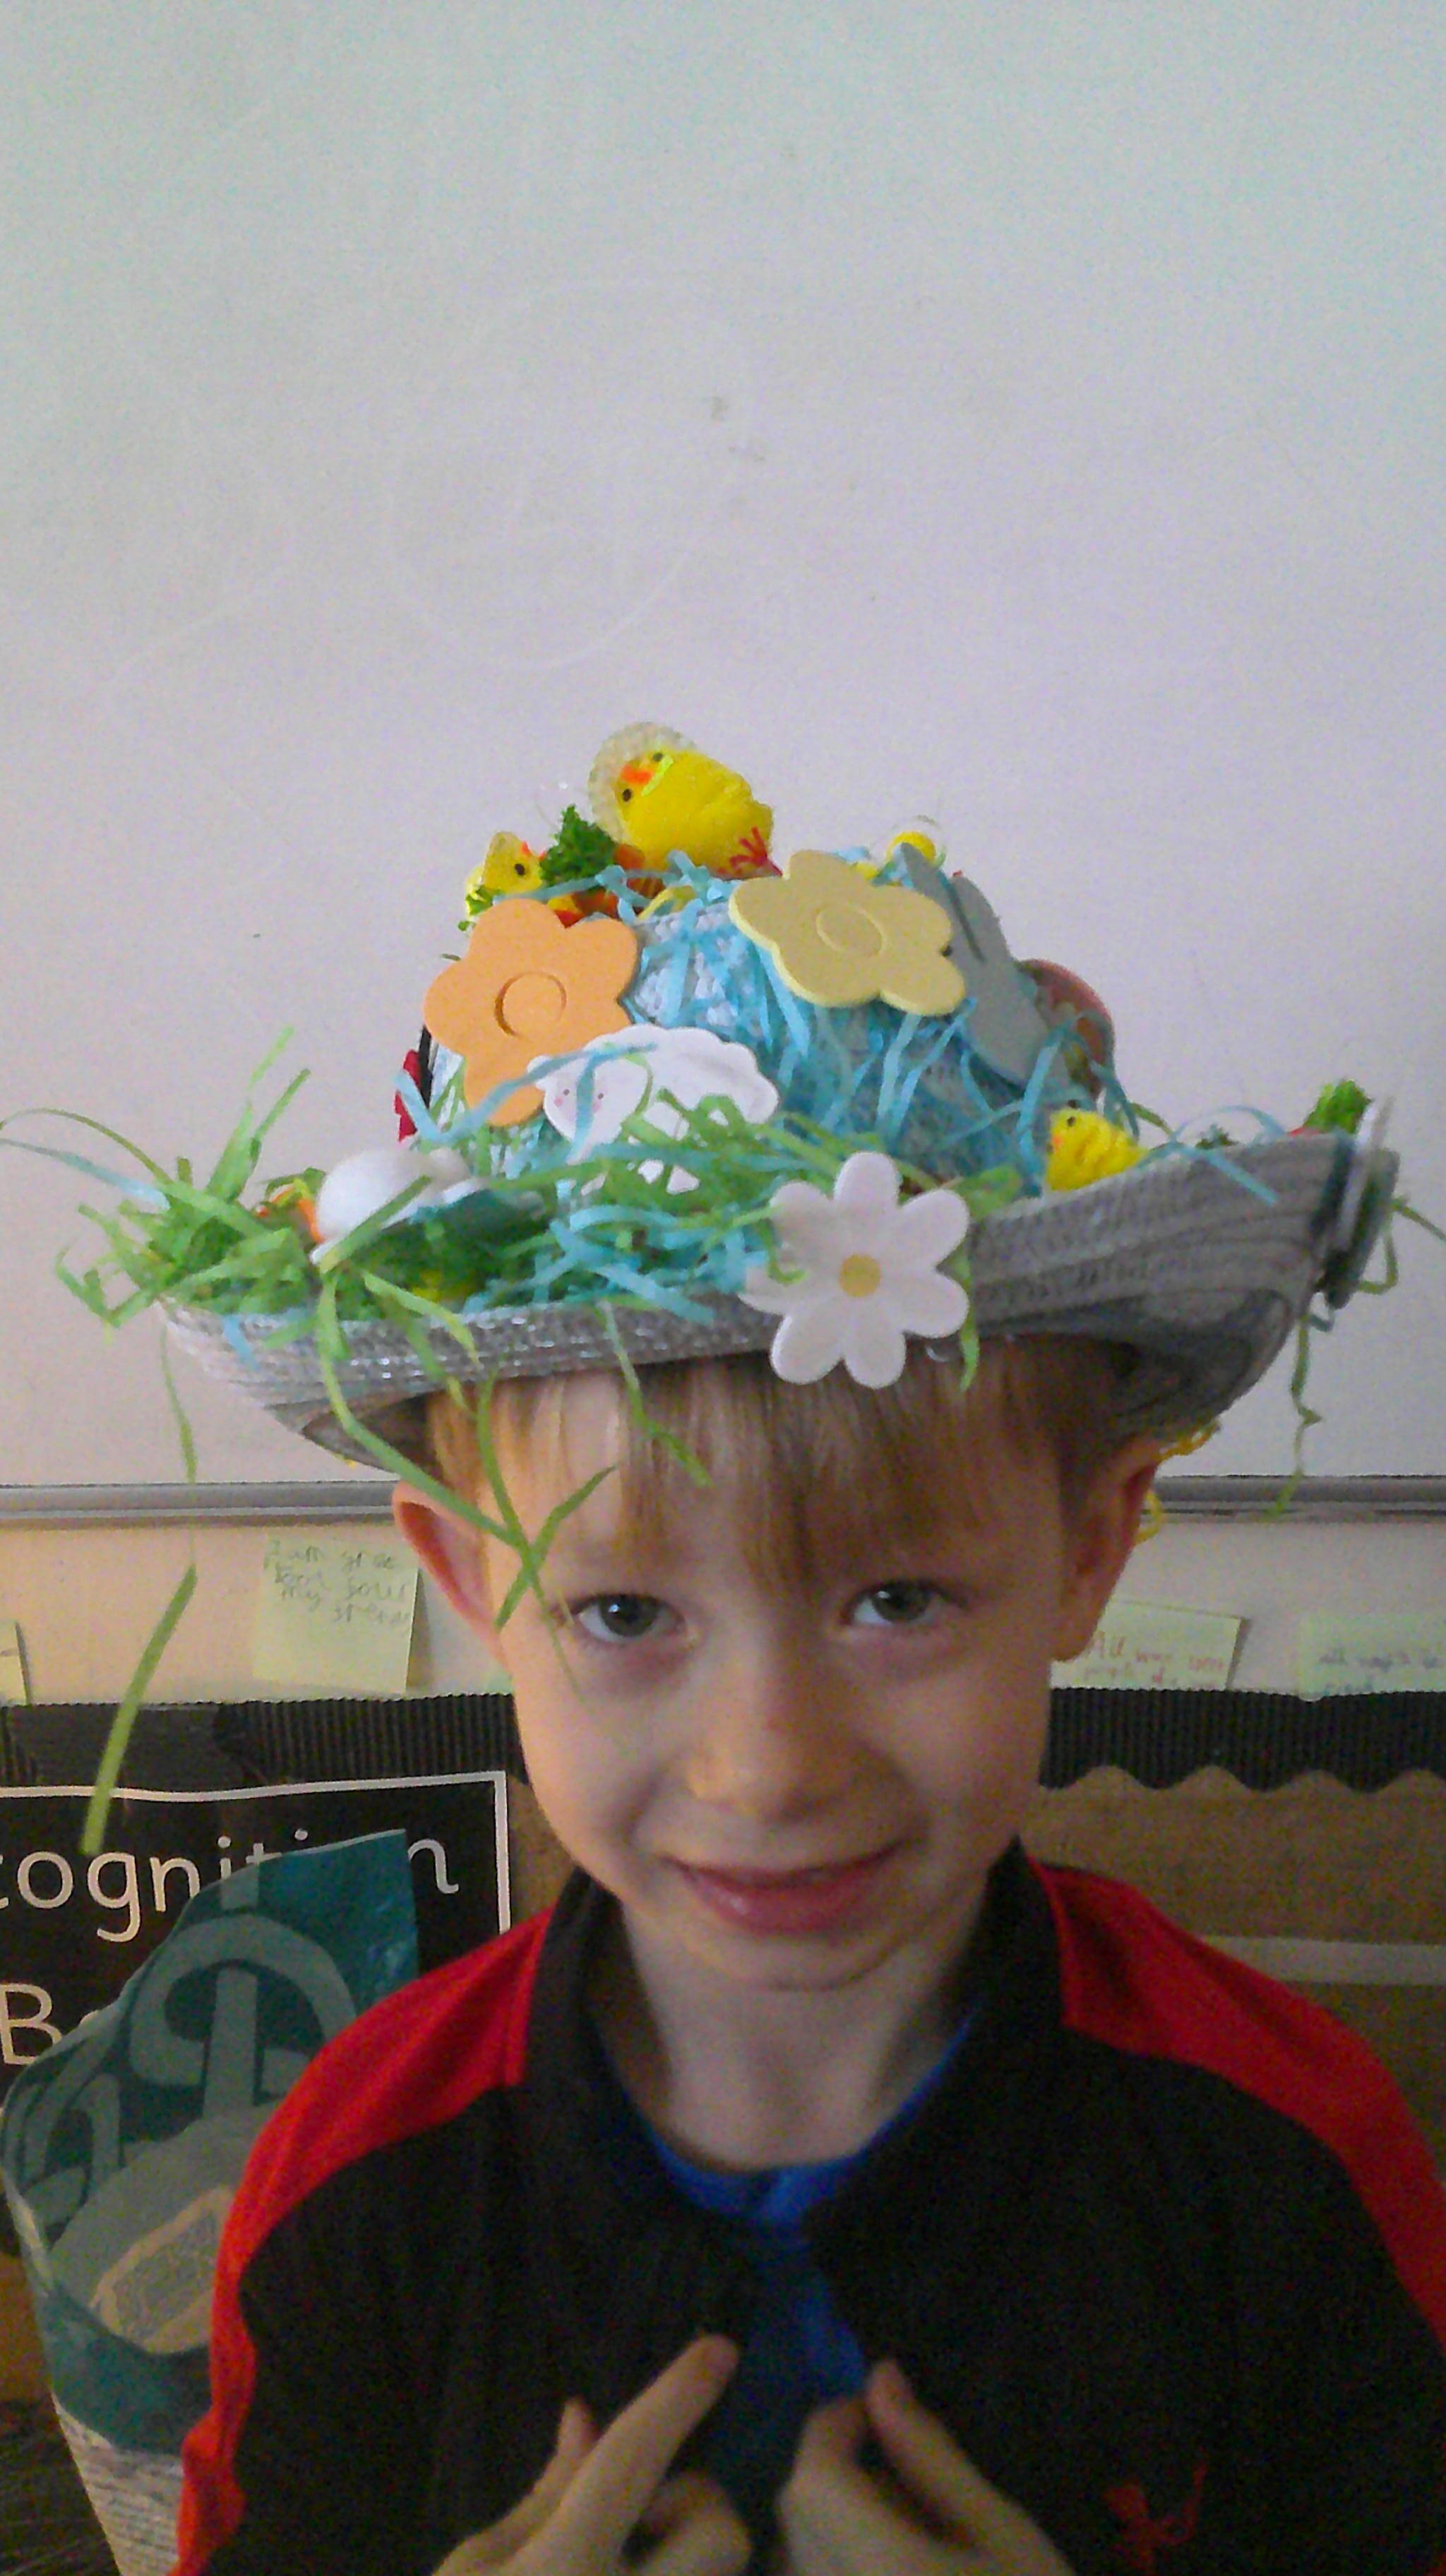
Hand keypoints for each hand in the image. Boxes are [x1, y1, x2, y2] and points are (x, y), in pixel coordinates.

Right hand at [435, 2335, 750, 2574]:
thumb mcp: (476, 2569)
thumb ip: (544, 2496)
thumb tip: (587, 2417)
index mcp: (563, 2566)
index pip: (628, 2462)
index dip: (675, 2398)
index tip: (720, 2348)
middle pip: (720, 2533)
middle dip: (698, 2509)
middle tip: (649, 2525)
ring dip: (694, 2562)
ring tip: (640, 2568)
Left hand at [776, 2362, 1075, 2574]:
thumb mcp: (1003, 2533)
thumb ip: (930, 2456)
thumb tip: (880, 2379)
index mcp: (879, 2571)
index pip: (812, 2479)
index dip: (836, 2429)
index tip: (880, 2418)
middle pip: (799, 2517)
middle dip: (840, 2479)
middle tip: (913, 2489)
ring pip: (799, 2561)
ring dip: (836, 2534)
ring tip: (912, 2548)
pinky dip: (842, 2572)